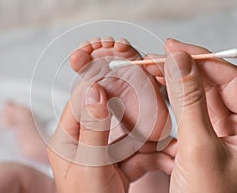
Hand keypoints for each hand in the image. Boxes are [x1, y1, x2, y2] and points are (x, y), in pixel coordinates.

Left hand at [47, 82, 172, 192]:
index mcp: (66, 138)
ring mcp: (103, 152)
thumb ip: (94, 128)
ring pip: (130, 135)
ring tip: (170, 141)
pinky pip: (138, 153)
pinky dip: (154, 157)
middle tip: (154, 102)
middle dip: (136, 112)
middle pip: (111, 115)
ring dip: (151, 140)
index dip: (102, 84)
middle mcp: (84, 141)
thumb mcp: (90, 166)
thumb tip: (95, 89)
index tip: (124, 71)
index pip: (83, 100)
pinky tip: (169, 159)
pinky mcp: (118, 164)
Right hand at [145, 39, 236, 191]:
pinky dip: (169, 104)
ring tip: (150, 72)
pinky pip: (186, 114)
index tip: (172, 48)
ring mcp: (220, 133)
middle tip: (153, 59)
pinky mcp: (201, 141)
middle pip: (211, 85)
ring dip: (173, 85)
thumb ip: (189, 101)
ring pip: (196, 98)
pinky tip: (154, 96)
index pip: (230, 78)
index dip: (200, 59)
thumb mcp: (198, 148)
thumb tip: (178, 60)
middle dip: (181, 70)